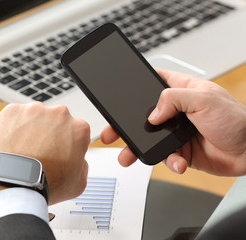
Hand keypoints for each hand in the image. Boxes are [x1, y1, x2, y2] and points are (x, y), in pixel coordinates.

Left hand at [0, 102, 89, 204]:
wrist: (14, 185)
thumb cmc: (45, 185)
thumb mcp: (78, 183)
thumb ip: (83, 165)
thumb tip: (78, 159)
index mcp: (79, 128)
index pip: (75, 130)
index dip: (66, 142)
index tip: (58, 152)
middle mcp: (59, 114)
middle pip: (55, 120)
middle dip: (49, 132)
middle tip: (40, 152)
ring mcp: (35, 110)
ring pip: (34, 116)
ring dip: (30, 128)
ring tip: (23, 149)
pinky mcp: (13, 110)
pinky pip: (14, 116)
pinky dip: (12, 126)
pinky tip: (12, 144)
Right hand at [101, 69, 245, 175]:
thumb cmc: (237, 120)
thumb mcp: (204, 99)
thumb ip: (173, 99)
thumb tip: (151, 114)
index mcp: (182, 90)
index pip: (152, 81)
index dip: (134, 85)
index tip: (117, 92)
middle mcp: (177, 110)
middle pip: (142, 115)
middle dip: (125, 125)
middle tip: (111, 132)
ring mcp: (176, 131)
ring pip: (149, 139)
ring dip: (137, 148)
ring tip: (126, 156)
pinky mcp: (180, 150)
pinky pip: (165, 156)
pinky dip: (168, 161)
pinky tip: (177, 162)